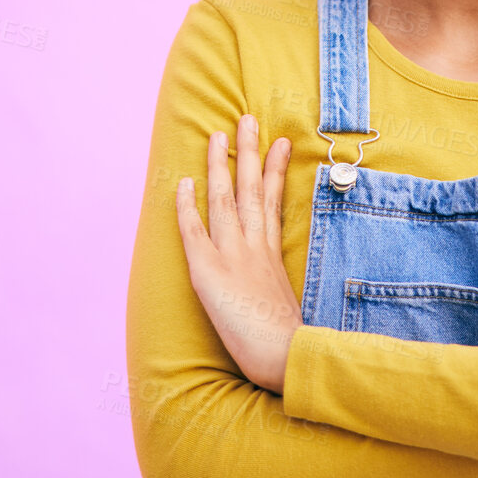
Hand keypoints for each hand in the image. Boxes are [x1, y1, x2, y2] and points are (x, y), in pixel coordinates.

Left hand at [175, 113, 302, 392]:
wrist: (288, 358)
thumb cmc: (293, 347)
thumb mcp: (294, 312)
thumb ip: (286, 298)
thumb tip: (290, 305)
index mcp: (274, 259)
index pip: (273, 204)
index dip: (276, 172)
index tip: (282, 144)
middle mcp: (255, 249)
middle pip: (253, 190)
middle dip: (250, 153)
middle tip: (247, 119)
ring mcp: (233, 256)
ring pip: (225, 200)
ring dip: (221, 165)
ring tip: (219, 134)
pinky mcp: (209, 271)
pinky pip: (194, 230)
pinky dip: (187, 206)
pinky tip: (183, 182)